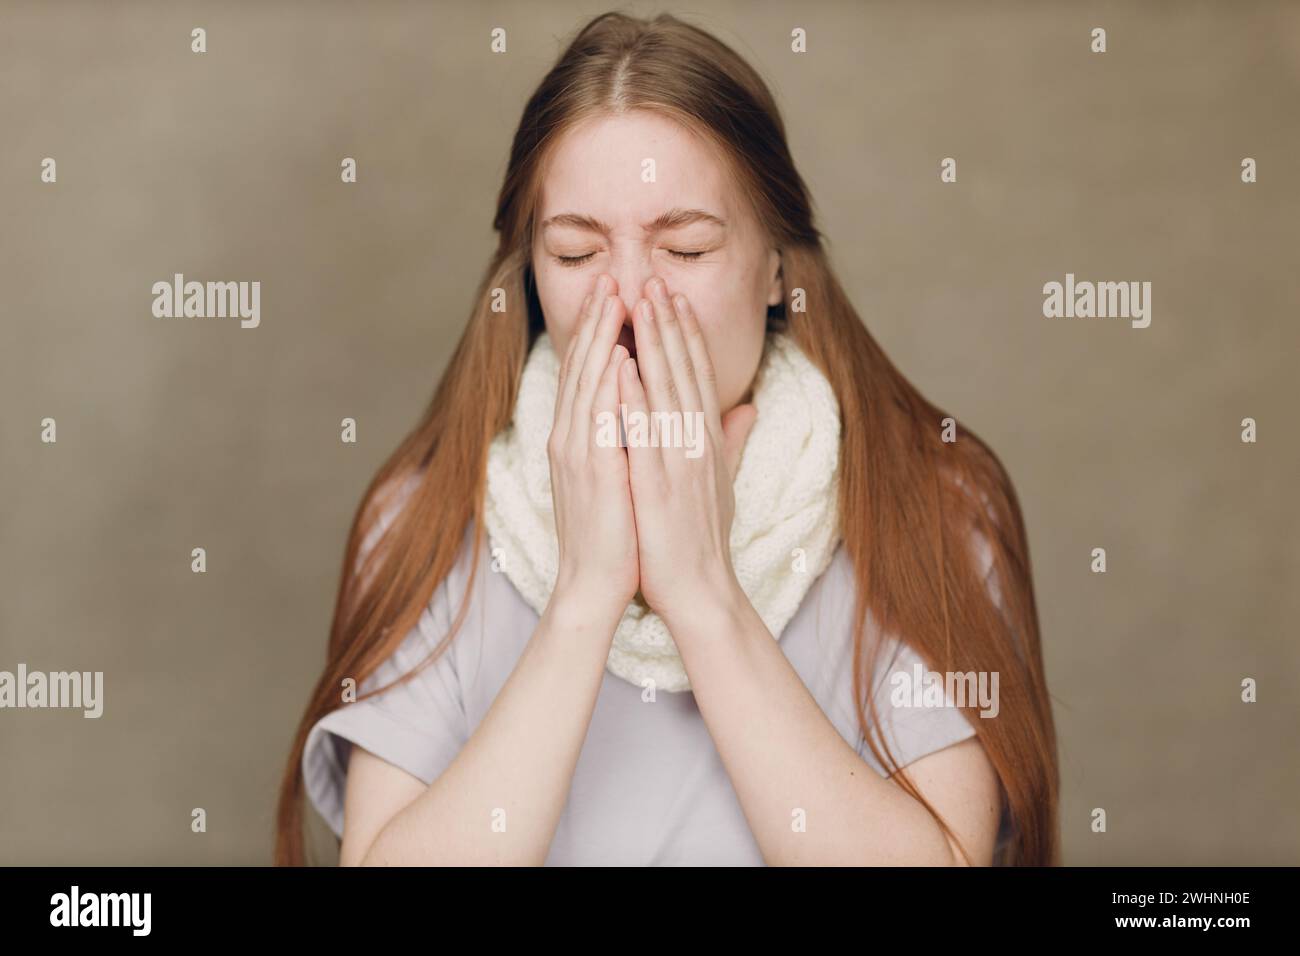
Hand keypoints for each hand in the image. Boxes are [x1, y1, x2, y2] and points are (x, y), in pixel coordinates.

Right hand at [548, 274, 637, 618]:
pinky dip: (605, 386)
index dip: (604, 332)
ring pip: (587, 382)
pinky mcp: (589, 473)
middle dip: (599, 320)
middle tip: (614, 277)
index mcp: (583, 438)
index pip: (593, 374)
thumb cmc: (618, 533)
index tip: (621, 296)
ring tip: (614, 297)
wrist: (596, 584)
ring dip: (600, 338)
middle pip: (584, 366)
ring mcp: (577, 453)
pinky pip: (596, 420)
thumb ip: (642, 441)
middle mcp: (572, 438)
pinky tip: (616, 356)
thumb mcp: (630, 477)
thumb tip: (662, 415)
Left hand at [617, 276, 756, 630]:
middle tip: (654, 280)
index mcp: (708, 440)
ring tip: (640, 304)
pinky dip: (635, 397)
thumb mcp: (724, 482)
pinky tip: (623, 366)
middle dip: (669, 324)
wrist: (700, 589)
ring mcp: (679, 462)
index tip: (674, 297)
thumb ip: (732, 440)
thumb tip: (748, 408)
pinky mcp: (659, 485)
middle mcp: (697, 444)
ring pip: (666, 391)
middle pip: (683, 372)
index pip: (697, 375)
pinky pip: (645, 433)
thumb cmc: (705, 538)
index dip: (686, 334)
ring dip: (654, 345)